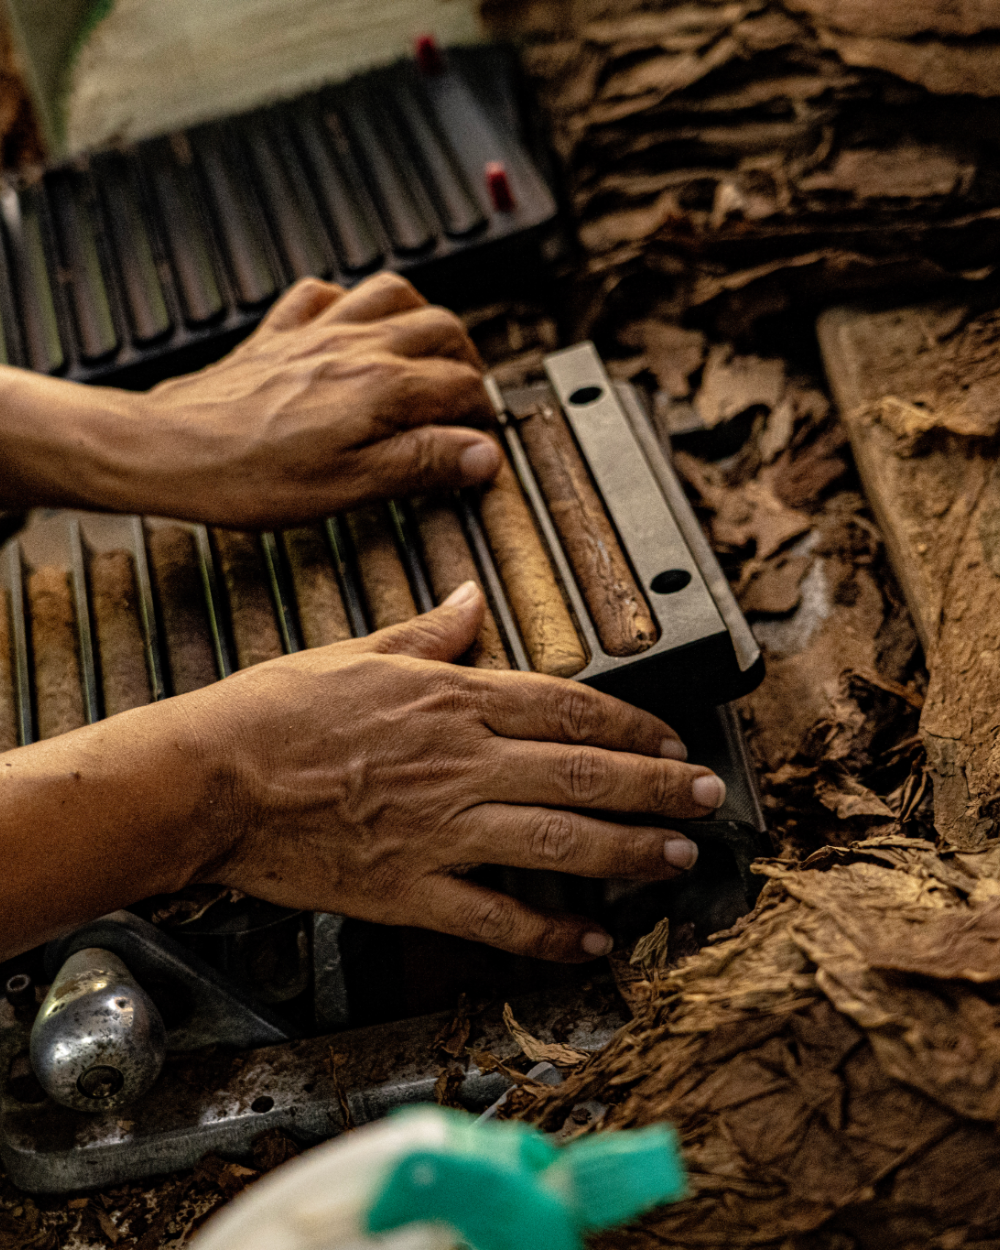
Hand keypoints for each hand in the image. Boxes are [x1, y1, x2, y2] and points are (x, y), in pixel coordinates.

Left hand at [142, 273, 498, 525]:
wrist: (170, 449)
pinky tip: (354, 324)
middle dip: (466, 362)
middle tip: (468, 400)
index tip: (481, 444)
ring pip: (392, 294)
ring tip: (430, 351)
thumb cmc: (251, 475)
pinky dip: (351, 302)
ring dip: (422, 318)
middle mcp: (356, 345)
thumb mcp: (351, 485)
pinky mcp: (278, 334)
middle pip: (441, 329)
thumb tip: (482, 454)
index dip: (482, 417)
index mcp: (382, 386)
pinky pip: (324, 293)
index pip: (462, 387)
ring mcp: (316, 332)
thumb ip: (423, 463)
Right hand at [180, 583, 725, 961]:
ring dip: (629, 853)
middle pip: (584, 774)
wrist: (210, 778)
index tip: (670, 738)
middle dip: (657, 787)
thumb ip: (427, 632)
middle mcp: (462, 762)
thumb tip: (470, 599)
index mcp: (453, 699)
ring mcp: (440, 830)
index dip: (633, 723)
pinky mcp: (408, 889)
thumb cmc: (276, 711)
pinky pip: (495, 919)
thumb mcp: (357, 651)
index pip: (569, 706)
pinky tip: (591, 941)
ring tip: (678, 858)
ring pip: (559, 844)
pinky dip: (549, 935)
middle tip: (707, 799)